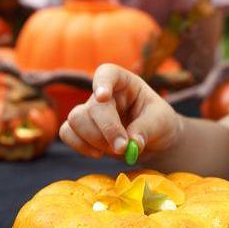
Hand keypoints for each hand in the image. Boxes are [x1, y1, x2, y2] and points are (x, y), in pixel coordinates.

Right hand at [60, 64, 182, 158]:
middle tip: (123, 148)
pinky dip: (80, 146)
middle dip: (107, 130)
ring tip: (117, 150)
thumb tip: (131, 144)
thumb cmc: (160, 124)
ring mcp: (91, 111)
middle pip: (92, 106)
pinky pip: (67, 133)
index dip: (102, 83)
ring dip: (94, 140)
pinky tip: (98, 154)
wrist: (155, 142)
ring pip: (75, 119)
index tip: (102, 97)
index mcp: (125, 83)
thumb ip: (146, 130)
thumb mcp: (161, 122)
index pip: (107, 73)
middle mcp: (104, 94)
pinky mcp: (83, 130)